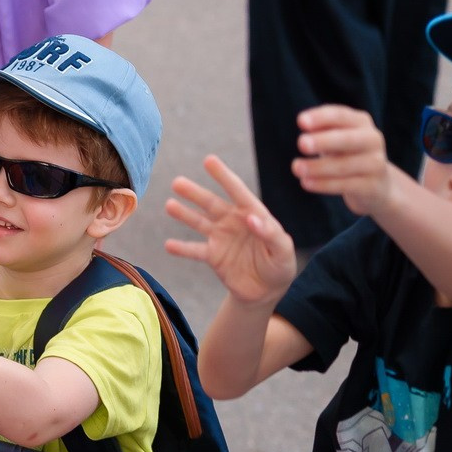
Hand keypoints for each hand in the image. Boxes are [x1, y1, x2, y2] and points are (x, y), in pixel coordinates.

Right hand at [165, 155, 297, 306]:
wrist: (266, 290)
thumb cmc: (280, 265)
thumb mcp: (283, 249)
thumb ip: (270, 233)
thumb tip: (251, 218)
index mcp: (252, 213)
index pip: (237, 191)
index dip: (223, 176)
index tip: (209, 160)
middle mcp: (233, 221)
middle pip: (211, 203)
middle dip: (195, 193)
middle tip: (178, 182)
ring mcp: (220, 237)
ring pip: (198, 222)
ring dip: (184, 214)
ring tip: (169, 205)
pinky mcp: (212, 256)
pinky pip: (194, 250)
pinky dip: (181, 248)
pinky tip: (168, 244)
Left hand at [292, 104, 401, 217]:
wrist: (376, 183)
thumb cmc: (348, 153)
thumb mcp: (336, 137)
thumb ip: (323, 128)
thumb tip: (304, 122)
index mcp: (361, 122)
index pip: (341, 116)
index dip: (322, 117)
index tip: (301, 121)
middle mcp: (372, 140)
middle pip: (347, 139)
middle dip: (324, 141)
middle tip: (301, 143)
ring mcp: (375, 163)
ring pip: (344, 165)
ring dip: (318, 167)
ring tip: (296, 168)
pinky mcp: (371, 186)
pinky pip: (345, 185)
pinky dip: (323, 184)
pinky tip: (306, 182)